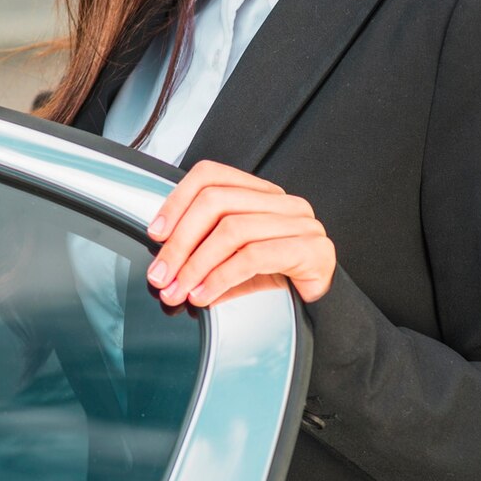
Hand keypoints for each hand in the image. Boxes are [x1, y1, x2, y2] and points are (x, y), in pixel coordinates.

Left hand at [144, 159, 334, 306]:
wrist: (324, 305)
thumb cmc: (279, 277)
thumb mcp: (234, 257)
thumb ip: (204, 249)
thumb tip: (164, 261)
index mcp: (260, 193)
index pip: (210, 175)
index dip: (176, 201)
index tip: (156, 233)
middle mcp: (281, 201)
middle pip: (216, 202)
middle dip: (179, 241)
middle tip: (161, 274)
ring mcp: (300, 223)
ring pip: (232, 230)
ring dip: (196, 265)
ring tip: (179, 289)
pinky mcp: (311, 250)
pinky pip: (254, 257)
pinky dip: (221, 278)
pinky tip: (204, 295)